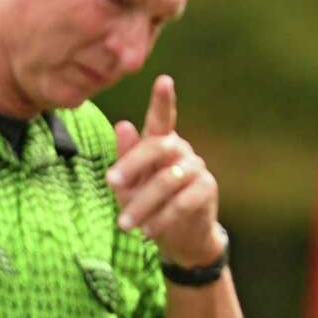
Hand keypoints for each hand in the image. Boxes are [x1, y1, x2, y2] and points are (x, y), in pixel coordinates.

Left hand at [107, 75, 223, 266]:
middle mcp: (182, 151)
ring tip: (125, 224)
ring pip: (167, 181)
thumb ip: (126, 158)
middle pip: (158, 147)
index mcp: (161, 144)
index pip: (161, 119)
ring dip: (142, 205)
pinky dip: (161, 219)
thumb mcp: (130, 184)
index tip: (164, 80)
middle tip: (111, 182)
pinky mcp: (207, 191)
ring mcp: (197, 169)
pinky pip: (181, 203)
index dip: (163, 100)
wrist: (179, 238)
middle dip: (132, 164)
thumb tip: (123, 124)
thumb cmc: (149, 205)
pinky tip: (148, 231)